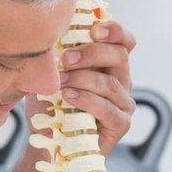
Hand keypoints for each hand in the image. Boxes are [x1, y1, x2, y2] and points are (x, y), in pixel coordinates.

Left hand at [53, 20, 137, 154]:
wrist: (47, 143)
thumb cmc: (50, 106)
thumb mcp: (50, 74)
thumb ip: (57, 54)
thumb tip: (51, 30)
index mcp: (109, 64)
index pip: (124, 40)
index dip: (114, 30)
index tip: (93, 29)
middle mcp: (122, 81)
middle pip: (120, 56)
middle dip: (91, 53)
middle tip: (64, 60)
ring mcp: (123, 103)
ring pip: (111, 83)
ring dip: (82, 79)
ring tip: (60, 83)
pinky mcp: (121, 124)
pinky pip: (109, 109)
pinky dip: (87, 101)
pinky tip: (68, 97)